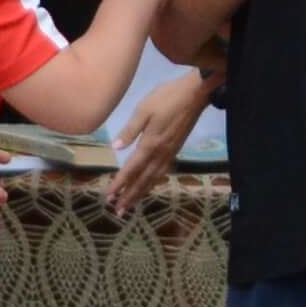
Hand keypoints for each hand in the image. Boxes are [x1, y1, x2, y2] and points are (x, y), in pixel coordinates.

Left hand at [110, 72, 212, 203]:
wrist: (195, 95)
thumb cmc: (167, 98)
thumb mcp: (144, 110)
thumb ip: (130, 130)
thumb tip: (115, 148)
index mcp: (150, 144)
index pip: (131, 169)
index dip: (120, 183)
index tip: (109, 196)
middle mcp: (160, 153)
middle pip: (143, 179)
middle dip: (130, 196)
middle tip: (118, 211)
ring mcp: (170, 153)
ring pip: (153, 178)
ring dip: (141, 192)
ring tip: (130, 204)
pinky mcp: (176, 149)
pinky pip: (162, 172)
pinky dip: (153, 182)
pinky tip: (148, 185)